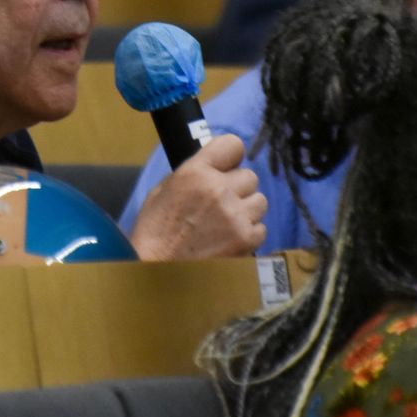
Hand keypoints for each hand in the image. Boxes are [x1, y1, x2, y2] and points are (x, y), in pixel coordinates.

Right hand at [128, 134, 266, 260]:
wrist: (157, 272)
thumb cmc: (155, 232)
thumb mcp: (164, 190)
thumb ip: (193, 173)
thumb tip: (215, 166)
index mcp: (195, 172)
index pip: (233, 145)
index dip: (230, 157)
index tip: (226, 167)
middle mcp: (218, 189)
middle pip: (250, 176)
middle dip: (238, 188)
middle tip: (221, 203)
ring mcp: (235, 215)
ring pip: (260, 201)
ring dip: (246, 210)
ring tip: (226, 223)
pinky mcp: (246, 239)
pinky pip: (261, 228)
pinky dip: (249, 234)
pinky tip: (229, 240)